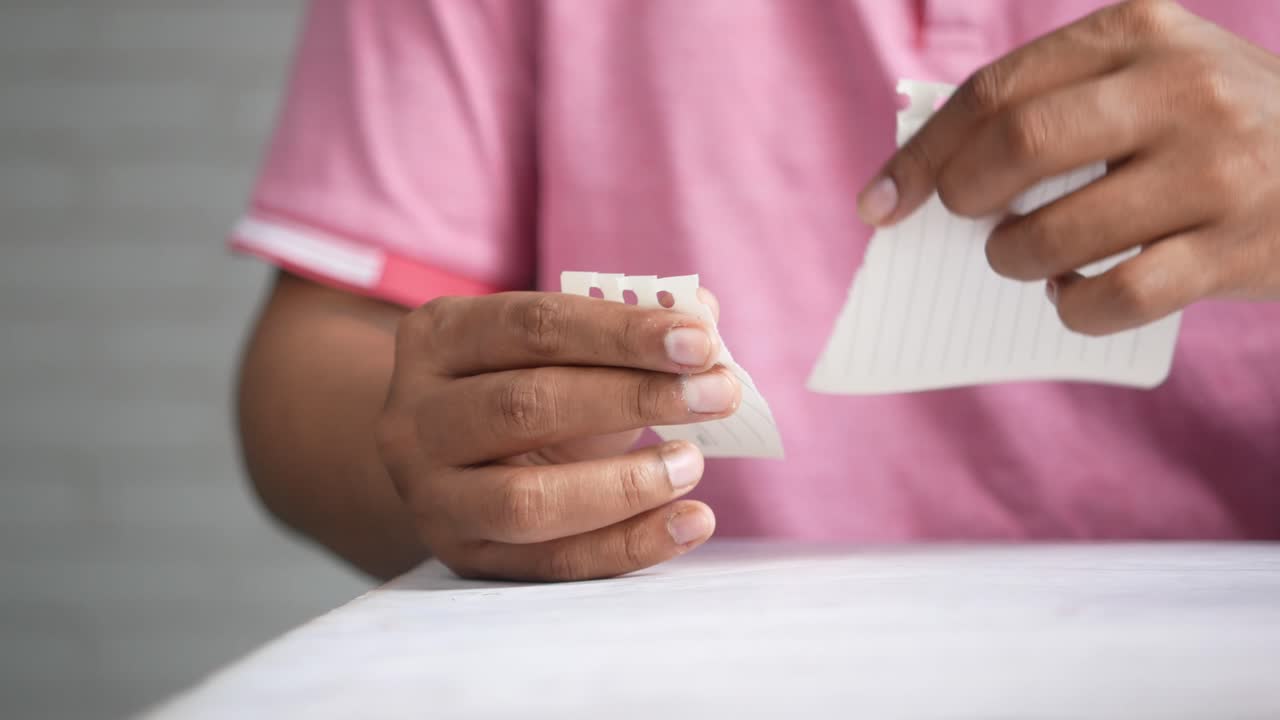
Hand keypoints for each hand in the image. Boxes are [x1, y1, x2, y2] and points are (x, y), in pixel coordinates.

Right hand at [374, 291, 736, 580]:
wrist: (446, 454)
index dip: (622, 333)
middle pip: (526, 407)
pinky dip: (630, 545)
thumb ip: (627, 326)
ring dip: (625, 485)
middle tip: (719, 394)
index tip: (703, 341)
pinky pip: (553, 564)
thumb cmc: (522, 381)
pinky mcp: (465, 557)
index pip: (534, 326)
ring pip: (527, 500)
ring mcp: (432, 496)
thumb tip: (703, 316)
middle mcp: (415, 417)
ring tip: (693, 463)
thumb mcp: (559, 346)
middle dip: (634, 398)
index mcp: (438, 338)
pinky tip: (691, 521)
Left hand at [858, 0, 1279, 334]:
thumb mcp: (1149, 77)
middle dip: (961, 195)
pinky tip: (1076, 293)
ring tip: (1022, 256)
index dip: (921, 155)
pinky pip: (1113, 295)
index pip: (996, 91)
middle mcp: (1182, 88)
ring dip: (1014, 257)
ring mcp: (1216, 169)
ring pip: (1057, 231)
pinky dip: (1073, 306)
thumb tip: (931, 171)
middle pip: (1019, 143)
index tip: (878, 204)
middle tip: (965, 219)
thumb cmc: (1217, 125)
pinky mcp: (1236, 248)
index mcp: (1141, 32)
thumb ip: (1057, 103)